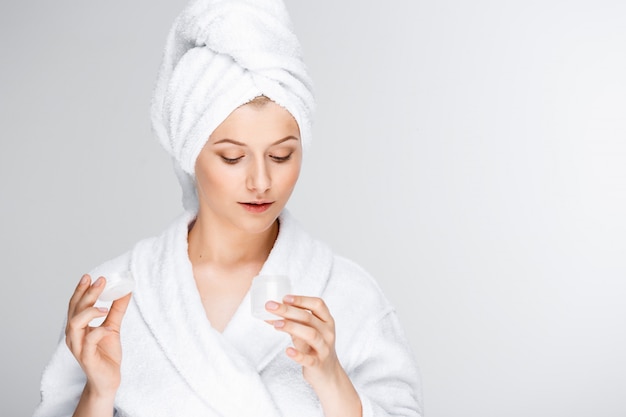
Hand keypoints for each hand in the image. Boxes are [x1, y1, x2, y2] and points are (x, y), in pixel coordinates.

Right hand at [65, 274, 131, 397]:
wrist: (108, 380)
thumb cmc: (106, 353)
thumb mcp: (113, 327)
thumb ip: (117, 309)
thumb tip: (126, 290)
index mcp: (78, 327)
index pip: (75, 305)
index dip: (80, 290)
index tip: (90, 276)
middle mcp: (74, 336)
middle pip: (74, 311)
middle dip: (86, 294)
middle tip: (100, 281)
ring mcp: (78, 347)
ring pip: (74, 325)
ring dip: (89, 312)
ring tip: (105, 307)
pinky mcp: (86, 359)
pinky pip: (88, 343)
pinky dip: (98, 332)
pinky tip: (108, 328)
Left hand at [266, 295, 361, 415]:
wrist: (327, 374)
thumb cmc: (313, 347)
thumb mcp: (306, 332)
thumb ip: (292, 322)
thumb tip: (268, 312)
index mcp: (327, 321)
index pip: (318, 304)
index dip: (301, 299)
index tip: (284, 297)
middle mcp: (328, 333)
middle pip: (309, 318)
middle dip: (288, 310)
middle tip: (270, 306)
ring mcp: (324, 348)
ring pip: (310, 334)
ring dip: (292, 327)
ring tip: (276, 324)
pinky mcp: (318, 364)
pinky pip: (308, 359)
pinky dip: (297, 354)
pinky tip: (287, 350)